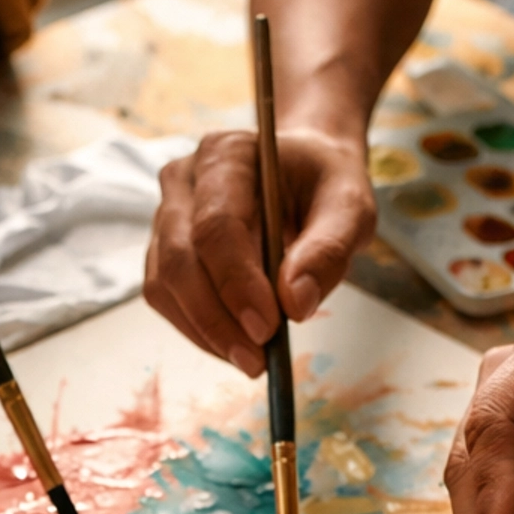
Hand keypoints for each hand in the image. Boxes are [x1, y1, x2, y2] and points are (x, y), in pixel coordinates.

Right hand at [143, 125, 375, 374]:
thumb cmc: (324, 186)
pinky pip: (165, 298)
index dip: (237, 283)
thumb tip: (294, 304)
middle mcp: (185, 180)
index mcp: (227, 154)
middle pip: (179, 258)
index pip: (216, 225)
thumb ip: (329, 250)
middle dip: (216, 318)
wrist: (304, 175)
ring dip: (204, 331)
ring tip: (250, 358)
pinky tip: (233, 344)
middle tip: (257, 359)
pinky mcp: (163, 250)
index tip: (267, 328)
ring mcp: (167, 215)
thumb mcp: (350, 208)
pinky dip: (197, 330)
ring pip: (163, 284)